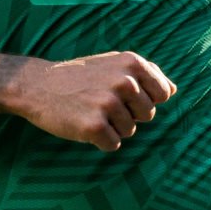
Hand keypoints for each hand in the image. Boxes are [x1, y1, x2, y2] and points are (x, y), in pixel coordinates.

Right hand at [8, 51, 176, 151]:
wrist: (37, 85)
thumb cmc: (80, 75)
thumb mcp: (114, 64)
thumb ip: (145, 74)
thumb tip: (173, 90)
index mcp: (132, 63)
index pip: (163, 94)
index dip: (145, 99)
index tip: (123, 95)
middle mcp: (124, 81)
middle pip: (147, 115)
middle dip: (128, 114)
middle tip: (100, 102)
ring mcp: (109, 104)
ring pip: (129, 132)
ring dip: (112, 127)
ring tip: (89, 110)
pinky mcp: (94, 126)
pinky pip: (113, 146)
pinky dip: (100, 141)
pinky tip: (83, 125)